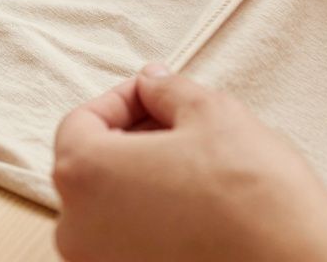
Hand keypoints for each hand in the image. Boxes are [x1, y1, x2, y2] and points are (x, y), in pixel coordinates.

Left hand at [53, 64, 326, 261]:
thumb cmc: (249, 190)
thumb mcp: (211, 113)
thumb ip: (167, 91)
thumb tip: (153, 83)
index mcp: (84, 175)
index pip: (80, 122)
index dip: (122, 99)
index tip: (154, 94)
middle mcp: (77, 229)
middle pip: (90, 168)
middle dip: (131, 138)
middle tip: (177, 124)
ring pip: (109, 209)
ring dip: (141, 180)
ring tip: (193, 166)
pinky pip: (128, 243)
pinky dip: (151, 220)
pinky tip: (195, 207)